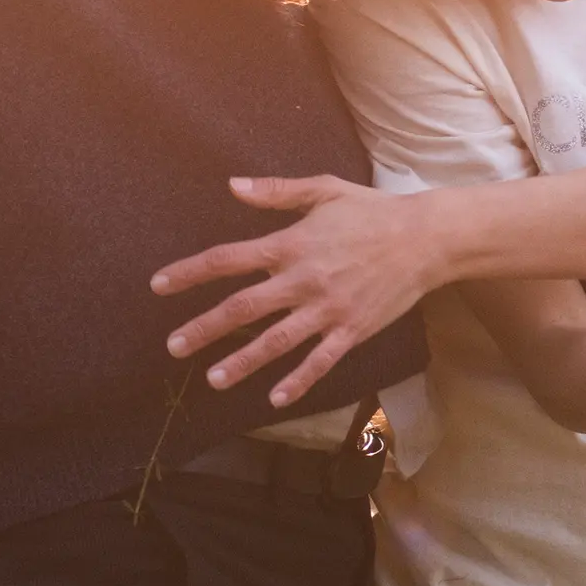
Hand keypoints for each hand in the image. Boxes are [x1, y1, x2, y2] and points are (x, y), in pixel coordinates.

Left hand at [153, 174, 448, 409]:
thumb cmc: (372, 211)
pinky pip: (320, 361)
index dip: (190, 272)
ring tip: (213, 379)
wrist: (426, 238)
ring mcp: (327, 309)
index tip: (159, 285)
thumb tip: (233, 186)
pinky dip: (298, 381)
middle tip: (173, 346)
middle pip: (243, 308)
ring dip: (243, 361)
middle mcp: (303, 280)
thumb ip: (276, 192)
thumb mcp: (324, 190)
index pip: (228, 259)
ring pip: (276, 341)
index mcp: (291, 244)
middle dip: (204, 328)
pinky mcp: (351, 330)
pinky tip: (275, 399)